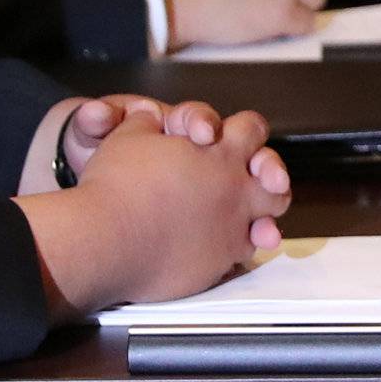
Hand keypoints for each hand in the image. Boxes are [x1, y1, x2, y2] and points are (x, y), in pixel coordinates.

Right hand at [15, 106, 290, 313]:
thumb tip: (152, 116)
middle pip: (275, 182)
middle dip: (268, 180)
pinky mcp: (217, 265)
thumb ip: (150, 122)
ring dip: (258, 222)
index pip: (254, 129)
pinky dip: (230, 253)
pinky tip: (213, 249)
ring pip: (264, 226)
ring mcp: (230, 231)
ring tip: (243, 223)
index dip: (247, 130)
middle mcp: (235, 191)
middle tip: (253, 183)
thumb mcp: (130, 135)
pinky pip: (237, 259)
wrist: (105, 239)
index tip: (235, 138)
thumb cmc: (115, 185)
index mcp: (220, 152)